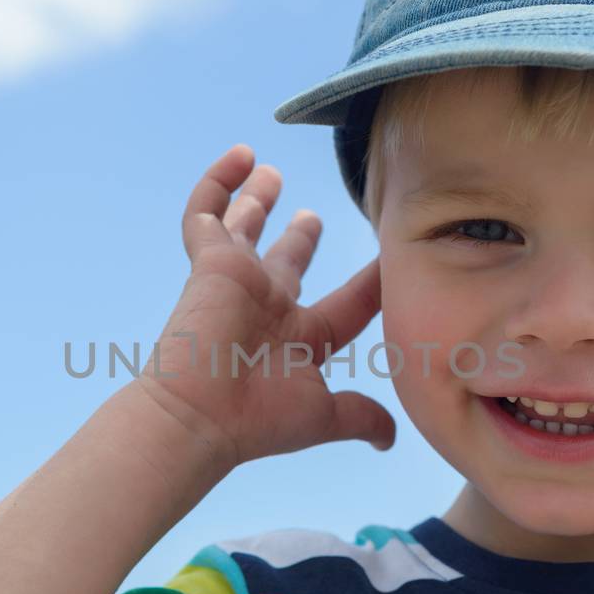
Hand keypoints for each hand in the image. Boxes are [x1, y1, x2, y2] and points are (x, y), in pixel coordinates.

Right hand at [133, 144, 395, 470]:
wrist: (200, 414)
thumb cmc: (259, 418)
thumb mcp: (325, 414)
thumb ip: (361, 415)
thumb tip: (392, 440)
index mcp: (302, 339)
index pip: (347, 303)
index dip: (370, 283)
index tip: (392, 258)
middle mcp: (271, 306)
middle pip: (287, 262)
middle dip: (297, 237)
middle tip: (310, 214)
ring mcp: (238, 280)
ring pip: (244, 229)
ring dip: (256, 199)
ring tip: (267, 169)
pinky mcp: (210, 261)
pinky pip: (207, 212)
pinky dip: (219, 181)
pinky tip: (240, 154)